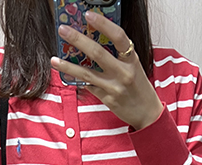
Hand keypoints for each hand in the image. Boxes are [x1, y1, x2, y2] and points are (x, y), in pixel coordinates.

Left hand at [51, 10, 162, 130]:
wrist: (147, 113)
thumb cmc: (140, 87)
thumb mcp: (134, 66)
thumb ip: (119, 55)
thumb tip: (97, 40)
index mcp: (132, 59)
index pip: (118, 36)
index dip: (103, 24)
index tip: (88, 15)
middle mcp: (123, 72)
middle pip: (97, 53)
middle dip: (78, 40)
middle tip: (63, 30)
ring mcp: (114, 87)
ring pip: (87, 74)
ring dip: (68, 66)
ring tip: (54, 59)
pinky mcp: (107, 99)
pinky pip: (89, 87)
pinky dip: (77, 80)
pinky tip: (66, 75)